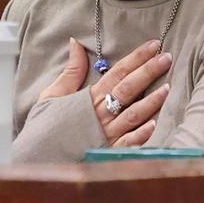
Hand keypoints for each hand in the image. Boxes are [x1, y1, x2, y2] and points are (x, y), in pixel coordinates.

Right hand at [37, 37, 171, 146]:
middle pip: (128, 89)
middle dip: (149, 72)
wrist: (35, 159)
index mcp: (88, 98)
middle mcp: (100, 114)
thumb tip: (76, 43)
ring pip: (133, 115)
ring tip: (168, 88)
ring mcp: (105, 135)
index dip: (136, 57)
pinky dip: (140, 135)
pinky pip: (127, 144)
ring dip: (151, 101)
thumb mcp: (53, 95)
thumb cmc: (44, 128)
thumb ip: (70, 71)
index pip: (117, 72)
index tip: (153, 45)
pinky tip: (154, 125)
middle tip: (167, 57)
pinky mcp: (107, 154)